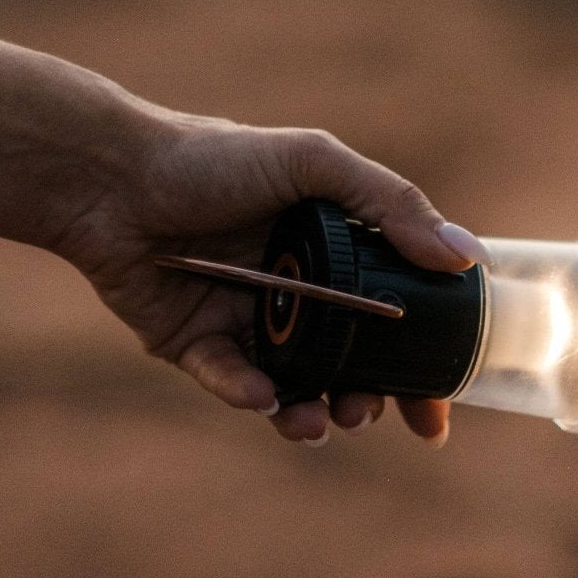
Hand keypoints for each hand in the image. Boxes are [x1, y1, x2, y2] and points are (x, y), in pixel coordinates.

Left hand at [55, 111, 485, 445]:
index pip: (394, 309)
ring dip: (314, 411)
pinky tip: (265, 399)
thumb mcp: (313, 163)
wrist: (111, 177)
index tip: (440, 405)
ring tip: (322, 420)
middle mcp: (295, 287)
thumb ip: (391, 205)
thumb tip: (467, 260)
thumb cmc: (213, 158)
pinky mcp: (195, 345)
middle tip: (371, 412)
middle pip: (349, 361)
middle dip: (368, 398)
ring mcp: (245, 320)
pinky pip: (231, 382)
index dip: (420, 361)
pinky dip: (251, 395)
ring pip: (294, 384)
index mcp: (332, 247)